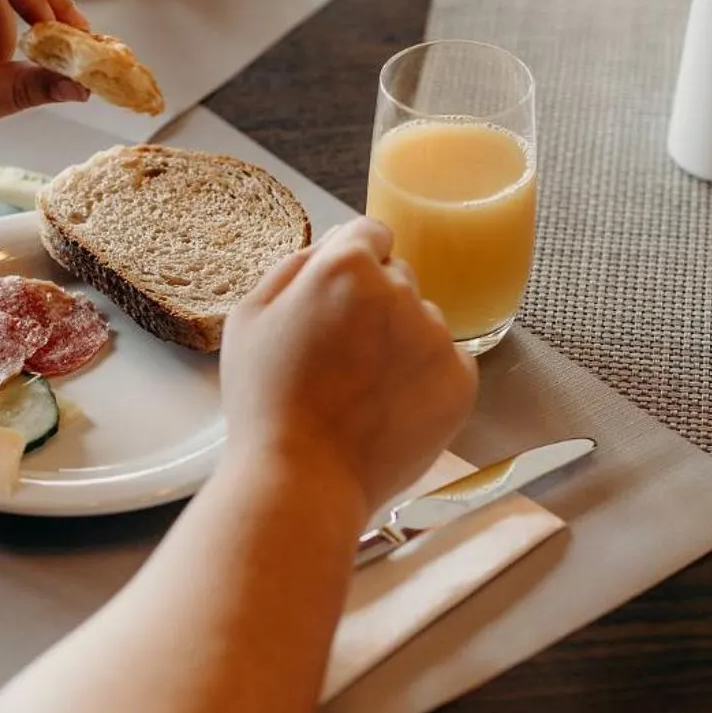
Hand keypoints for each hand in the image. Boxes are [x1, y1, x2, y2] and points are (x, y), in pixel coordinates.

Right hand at [219, 218, 478, 515]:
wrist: (302, 480)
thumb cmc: (266, 400)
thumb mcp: (250, 315)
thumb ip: (297, 265)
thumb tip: (335, 243)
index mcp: (348, 266)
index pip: (371, 233)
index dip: (352, 264)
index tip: (339, 297)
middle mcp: (402, 291)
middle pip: (397, 277)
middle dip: (375, 303)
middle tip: (340, 354)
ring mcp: (436, 336)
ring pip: (423, 321)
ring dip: (400, 342)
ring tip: (362, 391)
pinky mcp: (461, 380)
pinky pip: (446, 361)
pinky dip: (424, 378)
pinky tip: (387, 408)